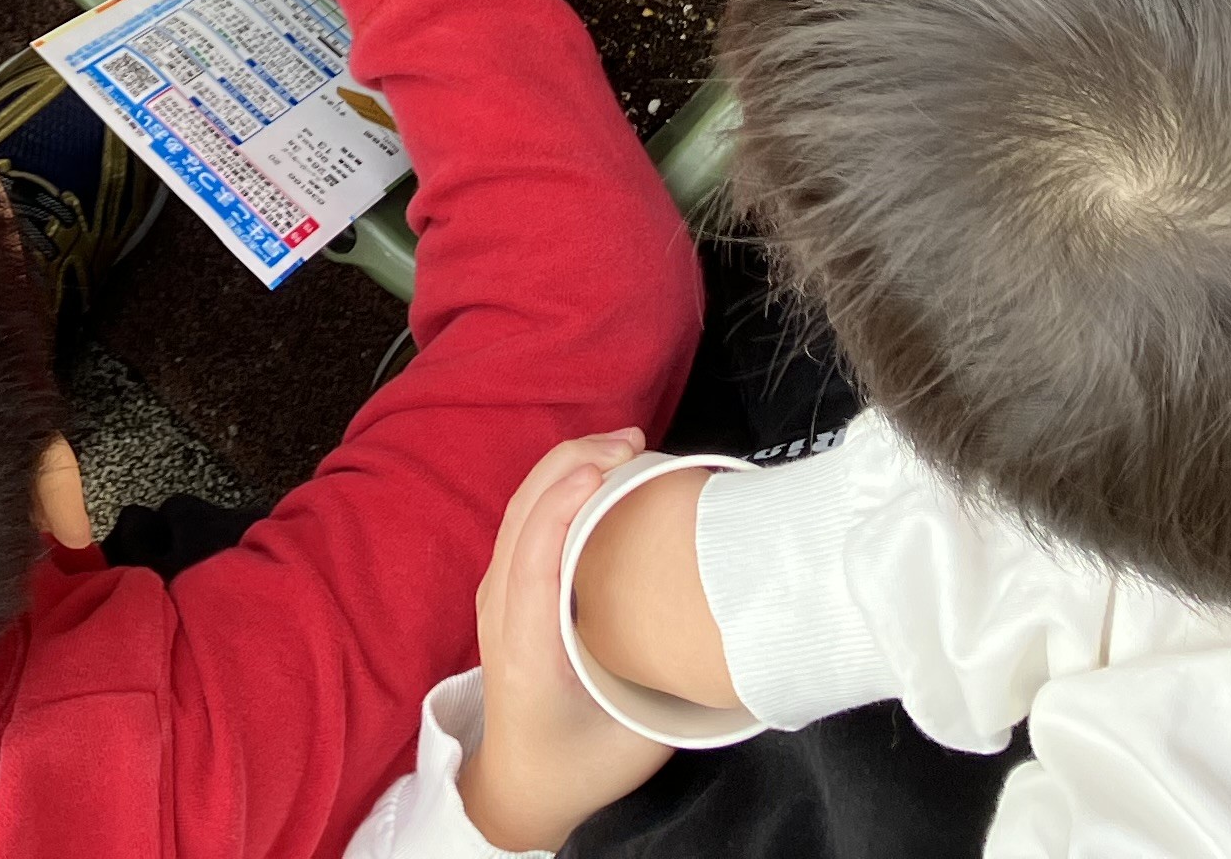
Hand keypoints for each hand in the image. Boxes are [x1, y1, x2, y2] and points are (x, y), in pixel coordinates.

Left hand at [460, 437, 675, 854]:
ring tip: (624, 445)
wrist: (519, 788)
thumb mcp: (637, 738)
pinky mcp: (506, 589)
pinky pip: (525, 521)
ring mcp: (497, 595)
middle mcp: (501, 610)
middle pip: (522, 513)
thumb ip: (676, 690)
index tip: (608, 467)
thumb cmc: (579, 766)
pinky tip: (597, 475)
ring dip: (566, 465)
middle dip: (573, 462)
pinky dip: (557, 485)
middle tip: (635, 442)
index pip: (533, 554)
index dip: (564, 502)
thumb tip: (733, 634)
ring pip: (521, 508)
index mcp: (526, 645)